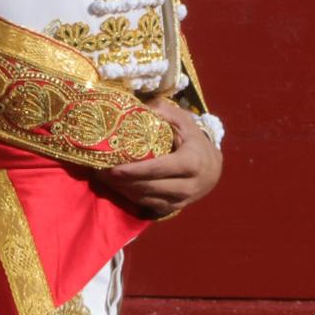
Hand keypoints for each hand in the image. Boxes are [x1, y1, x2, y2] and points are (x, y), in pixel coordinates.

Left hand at [94, 99, 220, 217]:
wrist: (214, 168)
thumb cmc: (195, 140)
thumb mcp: (184, 121)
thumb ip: (164, 111)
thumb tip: (138, 106)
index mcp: (191, 161)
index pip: (158, 168)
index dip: (134, 170)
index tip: (112, 168)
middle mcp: (189, 185)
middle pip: (149, 187)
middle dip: (123, 182)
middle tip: (100, 173)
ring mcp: (183, 200)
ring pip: (148, 199)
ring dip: (124, 191)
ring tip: (105, 180)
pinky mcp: (176, 208)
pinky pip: (151, 207)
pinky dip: (133, 198)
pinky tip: (120, 188)